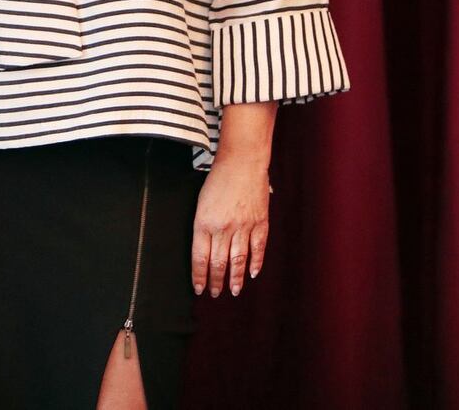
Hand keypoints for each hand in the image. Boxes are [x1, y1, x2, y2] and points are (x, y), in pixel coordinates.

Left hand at [191, 155, 269, 296]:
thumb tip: (203, 250)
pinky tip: (251, 273)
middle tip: (215, 293)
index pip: (200, 257)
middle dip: (216, 281)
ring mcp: (243, 227)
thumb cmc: (217, 180)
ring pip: (238, 260)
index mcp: (204, 222)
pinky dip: (255, 263)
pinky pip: (258, 249)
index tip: (199, 289)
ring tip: (232, 291)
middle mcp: (223, 228)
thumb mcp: (200, 203)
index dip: (199, 276)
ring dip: (235, 278)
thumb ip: (202, 227)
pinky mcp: (260, 223)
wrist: (241, 163)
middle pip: (218, 262)